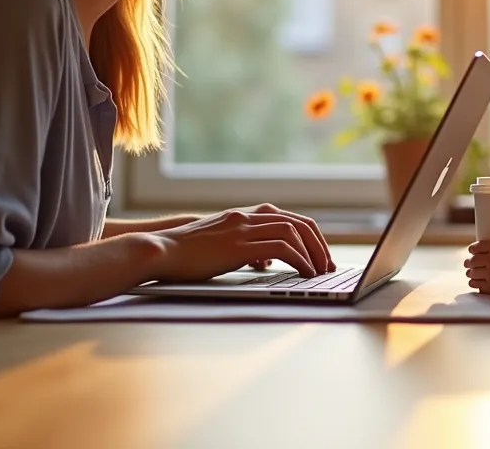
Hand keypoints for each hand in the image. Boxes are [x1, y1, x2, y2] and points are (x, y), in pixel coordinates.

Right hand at [151, 203, 334, 280]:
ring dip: (312, 253)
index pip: (289, 218)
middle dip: (318, 244)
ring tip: (319, 272)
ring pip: (293, 232)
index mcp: (244, 215)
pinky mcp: (239, 246)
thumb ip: (245, 246)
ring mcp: (243, 229)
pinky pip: (282, 247)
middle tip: (328, 266)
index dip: (309, 236)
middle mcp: (247, 217)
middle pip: (297, 223)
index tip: (320, 255)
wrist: (161, 250)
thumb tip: (266, 259)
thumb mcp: (222, 244)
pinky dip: (299, 260)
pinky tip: (304, 273)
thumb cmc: (188, 254)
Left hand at [464, 226, 489, 296]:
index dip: (473, 249)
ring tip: (470, 275)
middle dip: (469, 262)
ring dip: (471, 274)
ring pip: (473, 274)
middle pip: (473, 260)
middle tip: (467, 263)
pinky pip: (479, 286)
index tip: (471, 251)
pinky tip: (476, 285)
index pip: (478, 246)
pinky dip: (476, 285)